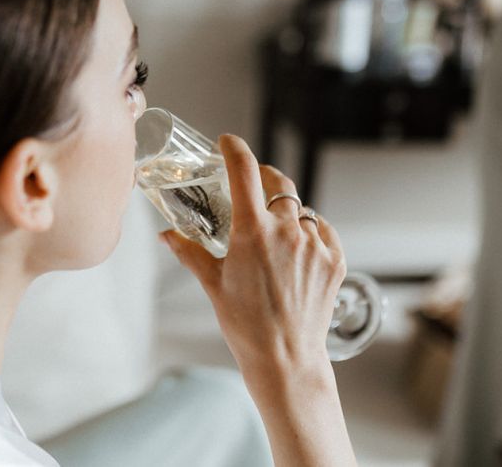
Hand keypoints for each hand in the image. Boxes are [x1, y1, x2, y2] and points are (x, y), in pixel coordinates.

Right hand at [160, 134, 345, 384]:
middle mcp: (287, 231)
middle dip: (262, 177)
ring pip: (300, 207)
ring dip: (284, 209)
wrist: (286, 359)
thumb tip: (166, 234)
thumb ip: (189, 251)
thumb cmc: (245, 324)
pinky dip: (308, 229)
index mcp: (252, 232)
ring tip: (273, 229)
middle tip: (251, 186)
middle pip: (278, 182)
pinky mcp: (335, 259)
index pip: (244, 170)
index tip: (227, 142)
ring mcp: (315, 244)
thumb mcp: (212, 283)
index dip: (234, 148)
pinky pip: (322, 229)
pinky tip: (296, 246)